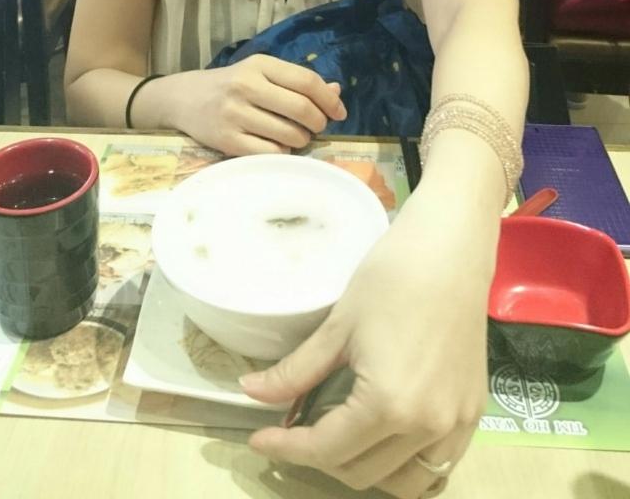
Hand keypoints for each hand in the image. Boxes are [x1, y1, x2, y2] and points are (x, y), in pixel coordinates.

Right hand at [172, 56, 346, 156]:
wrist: (183, 98)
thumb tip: (336, 92)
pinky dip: (283, 152)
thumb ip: (297, 81)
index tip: (339, 112)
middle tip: (317, 127)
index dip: (329, 100)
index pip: (306, 81)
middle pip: (301, 108)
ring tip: (296, 135)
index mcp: (259, 65)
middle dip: (319, 122)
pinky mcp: (227, 141)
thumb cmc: (231, 85)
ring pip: (289, 135)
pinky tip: (277, 145)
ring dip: (302, 139)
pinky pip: (271, 152)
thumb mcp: (261, 73)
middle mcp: (246, 86)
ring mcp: (235, 114)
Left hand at [241, 186, 493, 495]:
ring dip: (365, 469)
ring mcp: (456, 424)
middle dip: (320, 458)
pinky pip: (438, 465)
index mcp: (388, 404)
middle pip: (361, 472)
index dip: (287, 448)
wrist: (451, 248)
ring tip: (339, 435)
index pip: (326, 449)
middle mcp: (426, 426)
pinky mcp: (473, 413)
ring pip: (403, 482)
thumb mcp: (339, 325)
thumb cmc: (393, 275)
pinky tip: (383, 436)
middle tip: (297, 427)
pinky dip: (405, 464)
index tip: (259, 439)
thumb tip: (251, 392)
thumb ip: (297, 371)